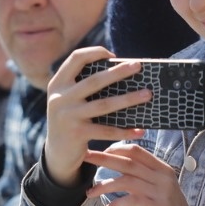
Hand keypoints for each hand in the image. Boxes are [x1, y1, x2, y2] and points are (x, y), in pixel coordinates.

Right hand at [45, 46, 147, 187]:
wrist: (56, 153)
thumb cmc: (71, 119)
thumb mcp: (69, 99)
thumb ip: (83, 85)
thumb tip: (121, 72)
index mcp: (58, 83)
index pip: (76, 58)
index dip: (95, 52)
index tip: (113, 55)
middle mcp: (60, 97)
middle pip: (94, 80)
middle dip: (119, 72)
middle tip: (138, 66)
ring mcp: (68, 116)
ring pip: (104, 104)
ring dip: (129, 99)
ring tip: (147, 94)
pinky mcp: (77, 134)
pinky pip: (107, 130)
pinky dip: (125, 130)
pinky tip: (140, 130)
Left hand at [84, 144, 203, 205]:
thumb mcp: (160, 190)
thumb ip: (145, 176)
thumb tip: (119, 163)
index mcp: (163, 169)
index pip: (137, 151)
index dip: (116, 148)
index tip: (100, 152)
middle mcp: (164, 177)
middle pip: (128, 163)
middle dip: (104, 158)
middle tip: (85, 157)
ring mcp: (163, 193)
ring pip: (127, 181)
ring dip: (105, 185)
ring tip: (89, 193)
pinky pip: (132, 201)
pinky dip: (116, 204)